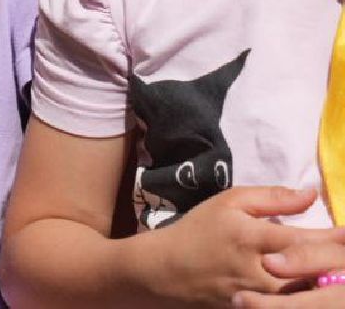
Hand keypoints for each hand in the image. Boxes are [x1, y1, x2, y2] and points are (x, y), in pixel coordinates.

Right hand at [147, 187, 336, 304]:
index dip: (339, 239)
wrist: (165, 272)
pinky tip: (321, 293)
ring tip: (342, 275)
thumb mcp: (228, 203)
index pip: (309, 240)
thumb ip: (272, 198)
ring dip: (329, 285)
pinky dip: (309, 300)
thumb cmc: (198, 231)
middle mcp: (262, 272)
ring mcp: (260, 299)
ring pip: (307, 296)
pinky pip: (291, 308)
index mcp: (254, 239)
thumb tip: (312, 194)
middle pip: (315, 273)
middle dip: (341, 264)